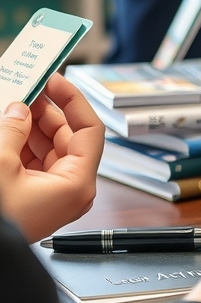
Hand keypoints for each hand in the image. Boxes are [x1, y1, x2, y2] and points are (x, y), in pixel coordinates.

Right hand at [0, 74, 104, 242]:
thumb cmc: (0, 222)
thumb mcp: (1, 166)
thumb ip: (12, 130)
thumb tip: (20, 109)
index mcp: (78, 183)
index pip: (90, 129)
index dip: (73, 100)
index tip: (56, 79)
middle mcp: (72, 189)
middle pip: (67, 135)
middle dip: (46, 110)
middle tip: (28, 88)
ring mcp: (53, 194)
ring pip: (48, 147)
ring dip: (31, 124)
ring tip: (15, 103)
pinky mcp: (34, 197)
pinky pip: (34, 161)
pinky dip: (21, 142)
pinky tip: (9, 127)